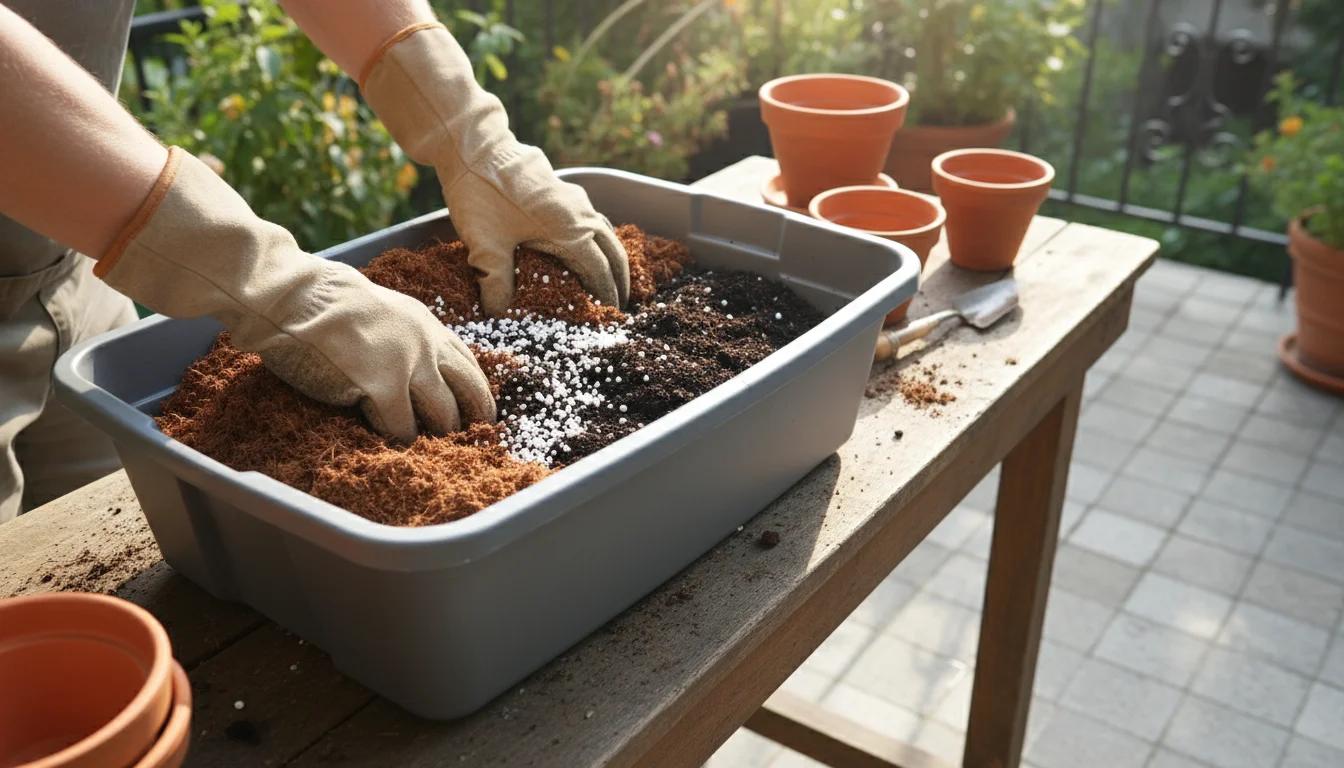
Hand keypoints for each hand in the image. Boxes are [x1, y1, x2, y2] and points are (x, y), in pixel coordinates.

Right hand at [98, 148, 494, 441]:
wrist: (290, 297)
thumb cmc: (319, 304)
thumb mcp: (376, 311)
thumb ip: (399, 336)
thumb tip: (407, 364)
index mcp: (426, 324)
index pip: (468, 363)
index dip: (478, 392)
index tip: (481, 413)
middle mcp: (426, 343)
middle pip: (470, 391)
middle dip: (474, 419)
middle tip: (470, 440)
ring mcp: (408, 366)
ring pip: (443, 415)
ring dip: (437, 436)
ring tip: (430, 450)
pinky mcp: (383, 387)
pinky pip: (402, 428)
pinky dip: (399, 441)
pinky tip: (391, 447)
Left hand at [360, 23, 628, 315]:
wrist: (473, 148)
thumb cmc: (481, 196)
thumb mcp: (485, 247)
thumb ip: (495, 283)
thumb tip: (497, 314)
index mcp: (570, 230)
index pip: (599, 269)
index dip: (607, 293)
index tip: (610, 313)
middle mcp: (580, 213)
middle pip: (613, 250)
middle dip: (620, 277)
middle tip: (620, 302)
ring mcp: (574, 198)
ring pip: (605, 231)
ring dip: (611, 255)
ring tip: (610, 276)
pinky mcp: (563, 189)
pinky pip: (592, 217)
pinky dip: (597, 237)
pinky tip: (585, 244)